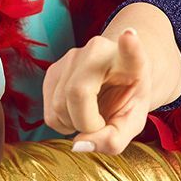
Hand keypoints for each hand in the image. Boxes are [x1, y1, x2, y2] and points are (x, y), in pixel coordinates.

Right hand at [41, 28, 158, 154]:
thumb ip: (114, 139)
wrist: (117, 81)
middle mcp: (98, 50)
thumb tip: (78, 145)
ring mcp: (71, 57)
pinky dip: (62, 122)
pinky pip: (48, 112)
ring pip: (58, 106)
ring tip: (92, 116)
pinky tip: (78, 112)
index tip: (129, 36)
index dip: (129, 45)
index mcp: (130, 61)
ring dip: (73, 124)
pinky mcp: (52, 70)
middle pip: (77, 93)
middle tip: (102, 124)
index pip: (130, 51)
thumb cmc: (127, 100)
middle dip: (86, 123)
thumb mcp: (132, 123)